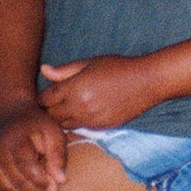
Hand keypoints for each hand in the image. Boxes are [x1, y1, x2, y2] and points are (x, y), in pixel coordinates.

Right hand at [0, 104, 67, 190]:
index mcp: (16, 141)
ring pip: (8, 187)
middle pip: (17, 180)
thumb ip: (58, 155)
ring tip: (45, 190)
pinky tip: (32, 187)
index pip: (26, 167)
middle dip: (37, 190)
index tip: (56, 188)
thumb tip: (60, 181)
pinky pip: (1, 187)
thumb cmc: (39, 126)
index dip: (41, 181)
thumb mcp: (55, 133)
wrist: (15, 116)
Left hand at [38, 55, 160, 129]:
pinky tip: (88, 111)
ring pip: (64, 125)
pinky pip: (81, 128)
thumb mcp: (90, 63)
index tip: (48, 94)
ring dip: (64, 118)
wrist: (147, 81)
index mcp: (73, 88)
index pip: (44, 99)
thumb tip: (43, 70)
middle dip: (51, 109)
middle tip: (56, 102)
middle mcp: (79, 107)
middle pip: (51, 116)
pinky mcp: (102, 127)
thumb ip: (64, 70)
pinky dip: (80, 121)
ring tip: (71, 107)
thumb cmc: (119, 67)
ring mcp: (91, 119)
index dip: (43, 97)